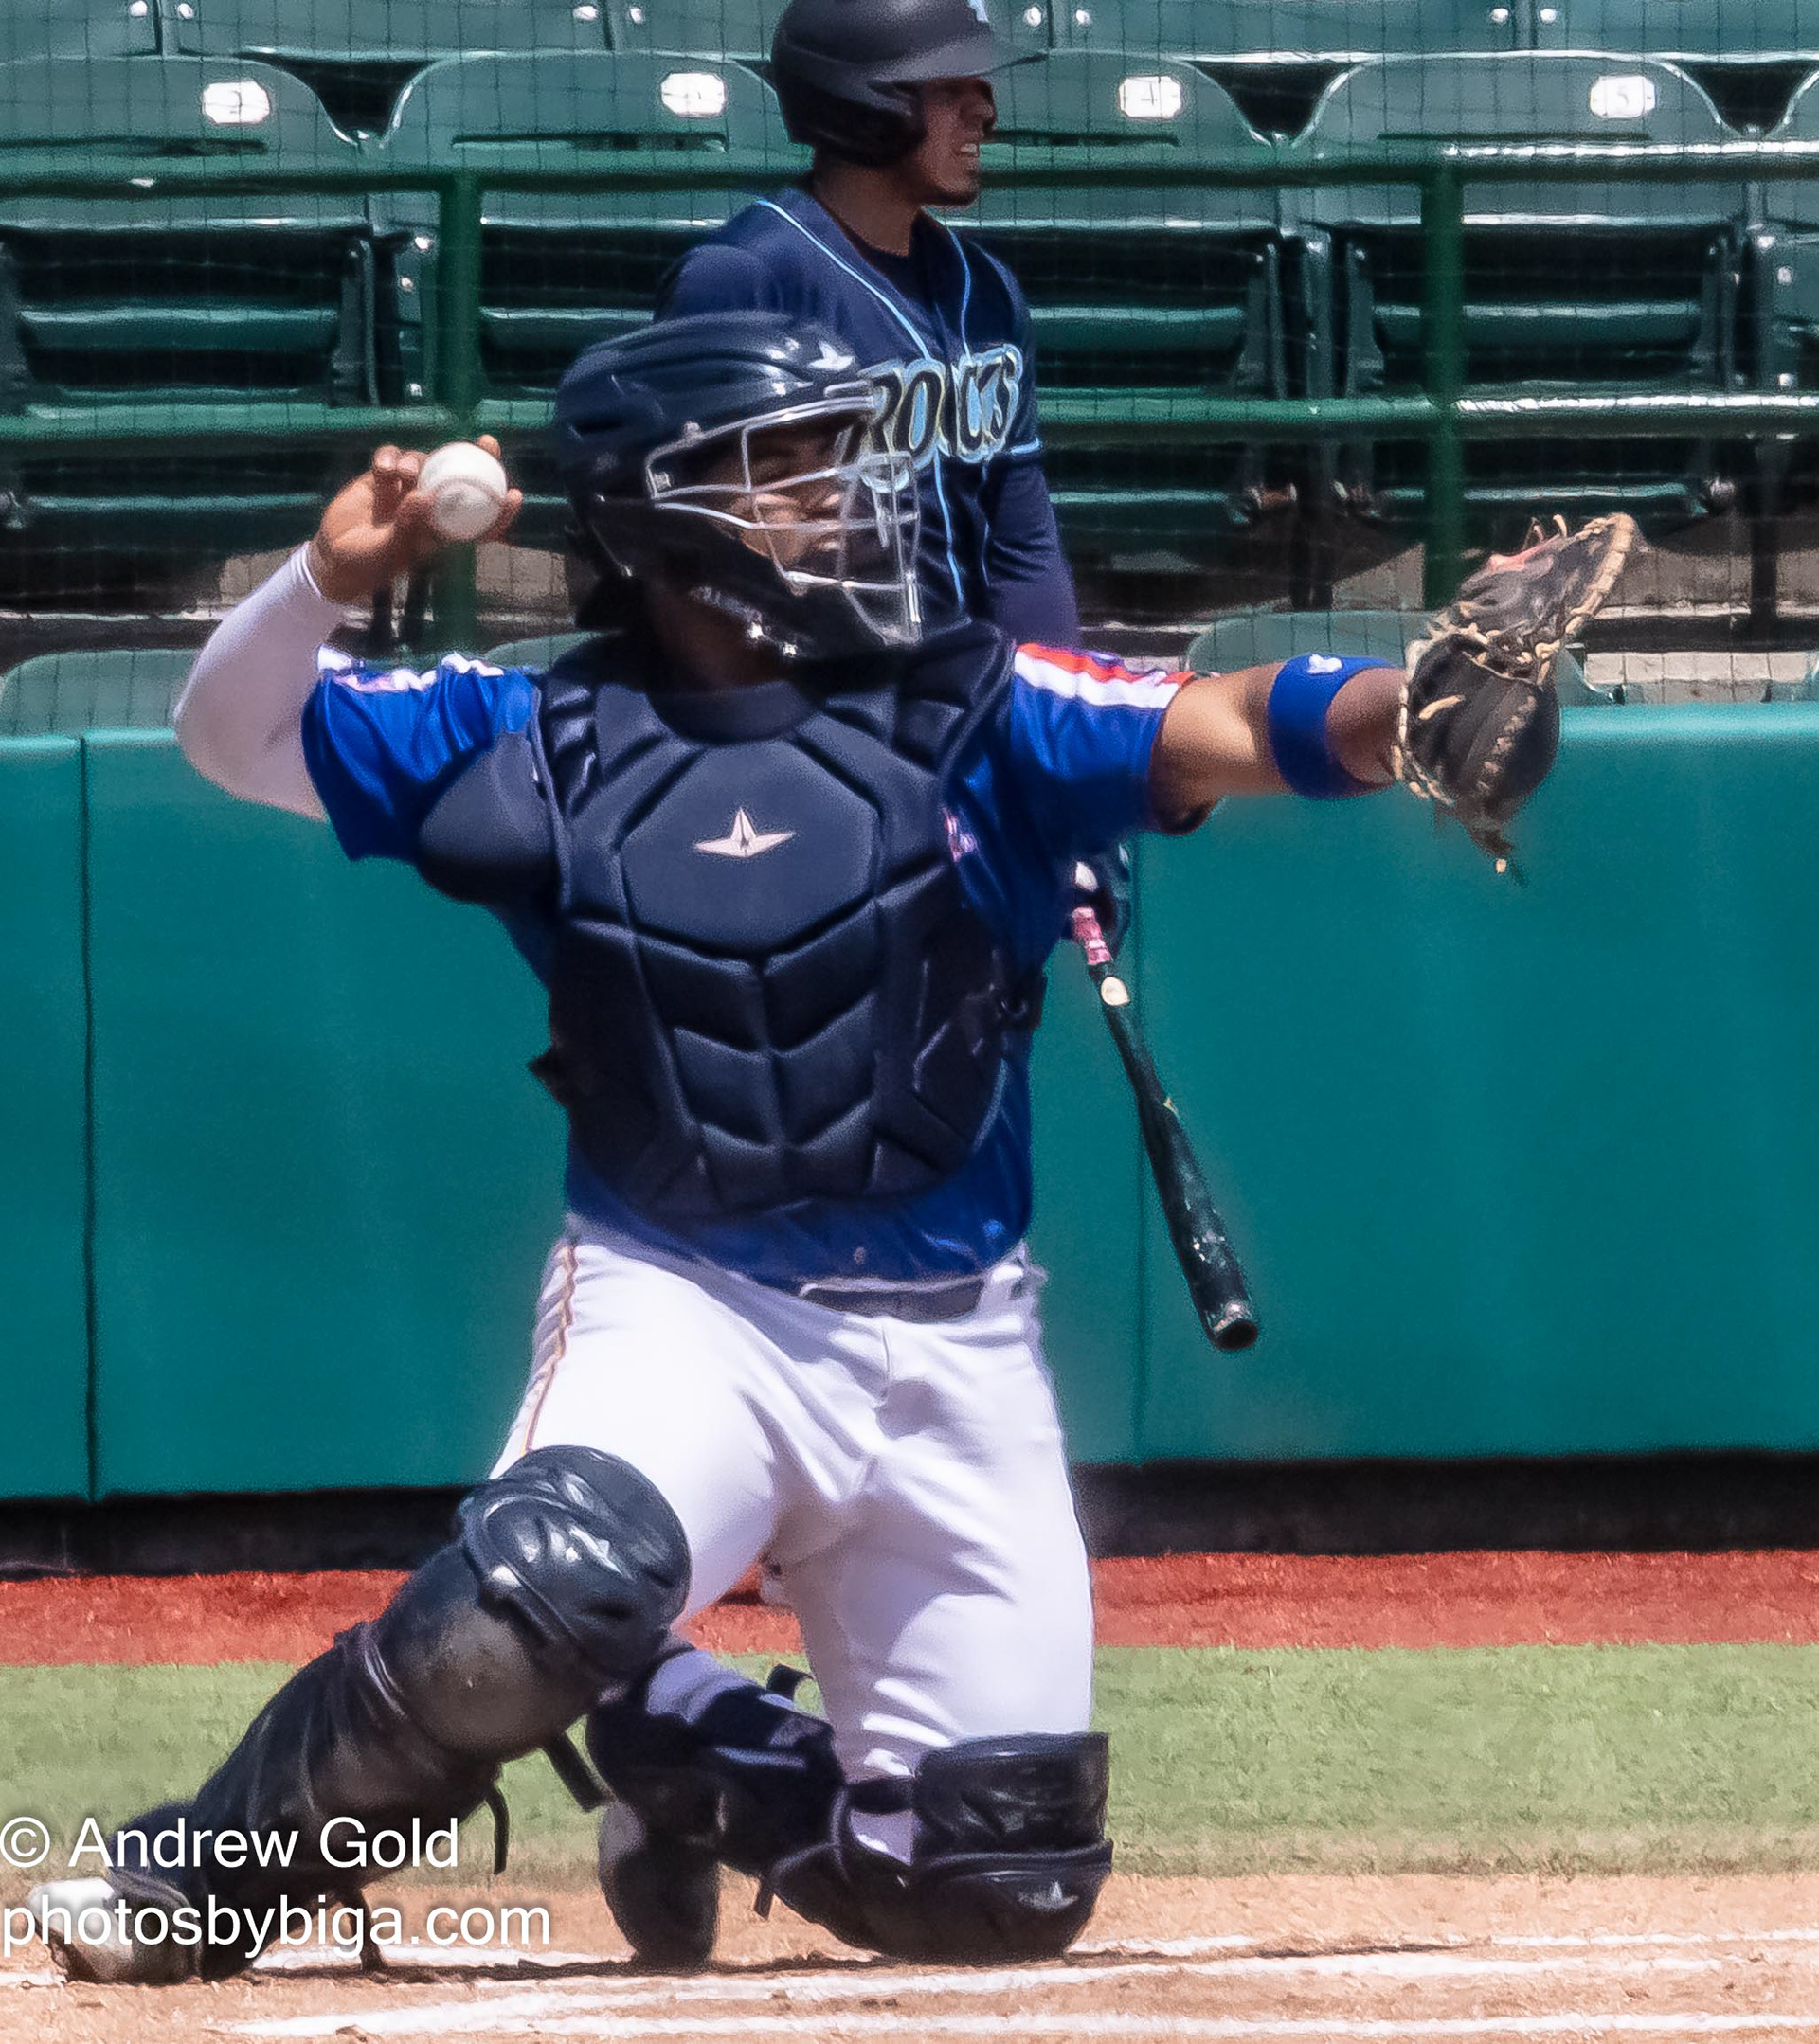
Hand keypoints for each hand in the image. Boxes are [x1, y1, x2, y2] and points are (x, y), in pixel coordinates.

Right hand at [306, 436, 522, 604]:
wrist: (335, 557)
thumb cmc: (371, 564)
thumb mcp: (392, 551)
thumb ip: (409, 525)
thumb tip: (427, 496)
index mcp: (441, 530)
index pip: (478, 520)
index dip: (499, 510)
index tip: (514, 495)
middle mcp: (429, 506)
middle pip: (459, 478)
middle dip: (477, 459)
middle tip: (487, 443)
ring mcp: (406, 489)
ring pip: (423, 463)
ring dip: (416, 461)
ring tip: (401, 472)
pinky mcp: (381, 478)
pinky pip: (391, 457)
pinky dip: (389, 457)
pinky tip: (383, 467)